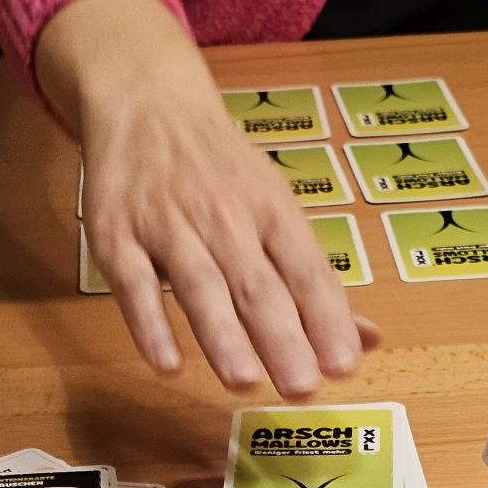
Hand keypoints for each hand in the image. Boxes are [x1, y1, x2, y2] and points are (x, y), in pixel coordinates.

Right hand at [37, 0, 378, 396]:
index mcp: (270, 211)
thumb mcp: (275, 208)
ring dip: (222, 334)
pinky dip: (149, 324)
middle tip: (302, 387)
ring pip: (199, 285)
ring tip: (244, 382)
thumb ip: (314, 281)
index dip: (326, 319)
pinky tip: (166, 365)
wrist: (147, 100)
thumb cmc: (220, 169)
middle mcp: (224, 218)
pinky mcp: (118, 237)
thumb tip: (368, 339)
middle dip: (282, 337)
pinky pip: (133, 284)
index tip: (344, 365)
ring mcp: (167, 226)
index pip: (305, 271)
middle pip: (256, 285)